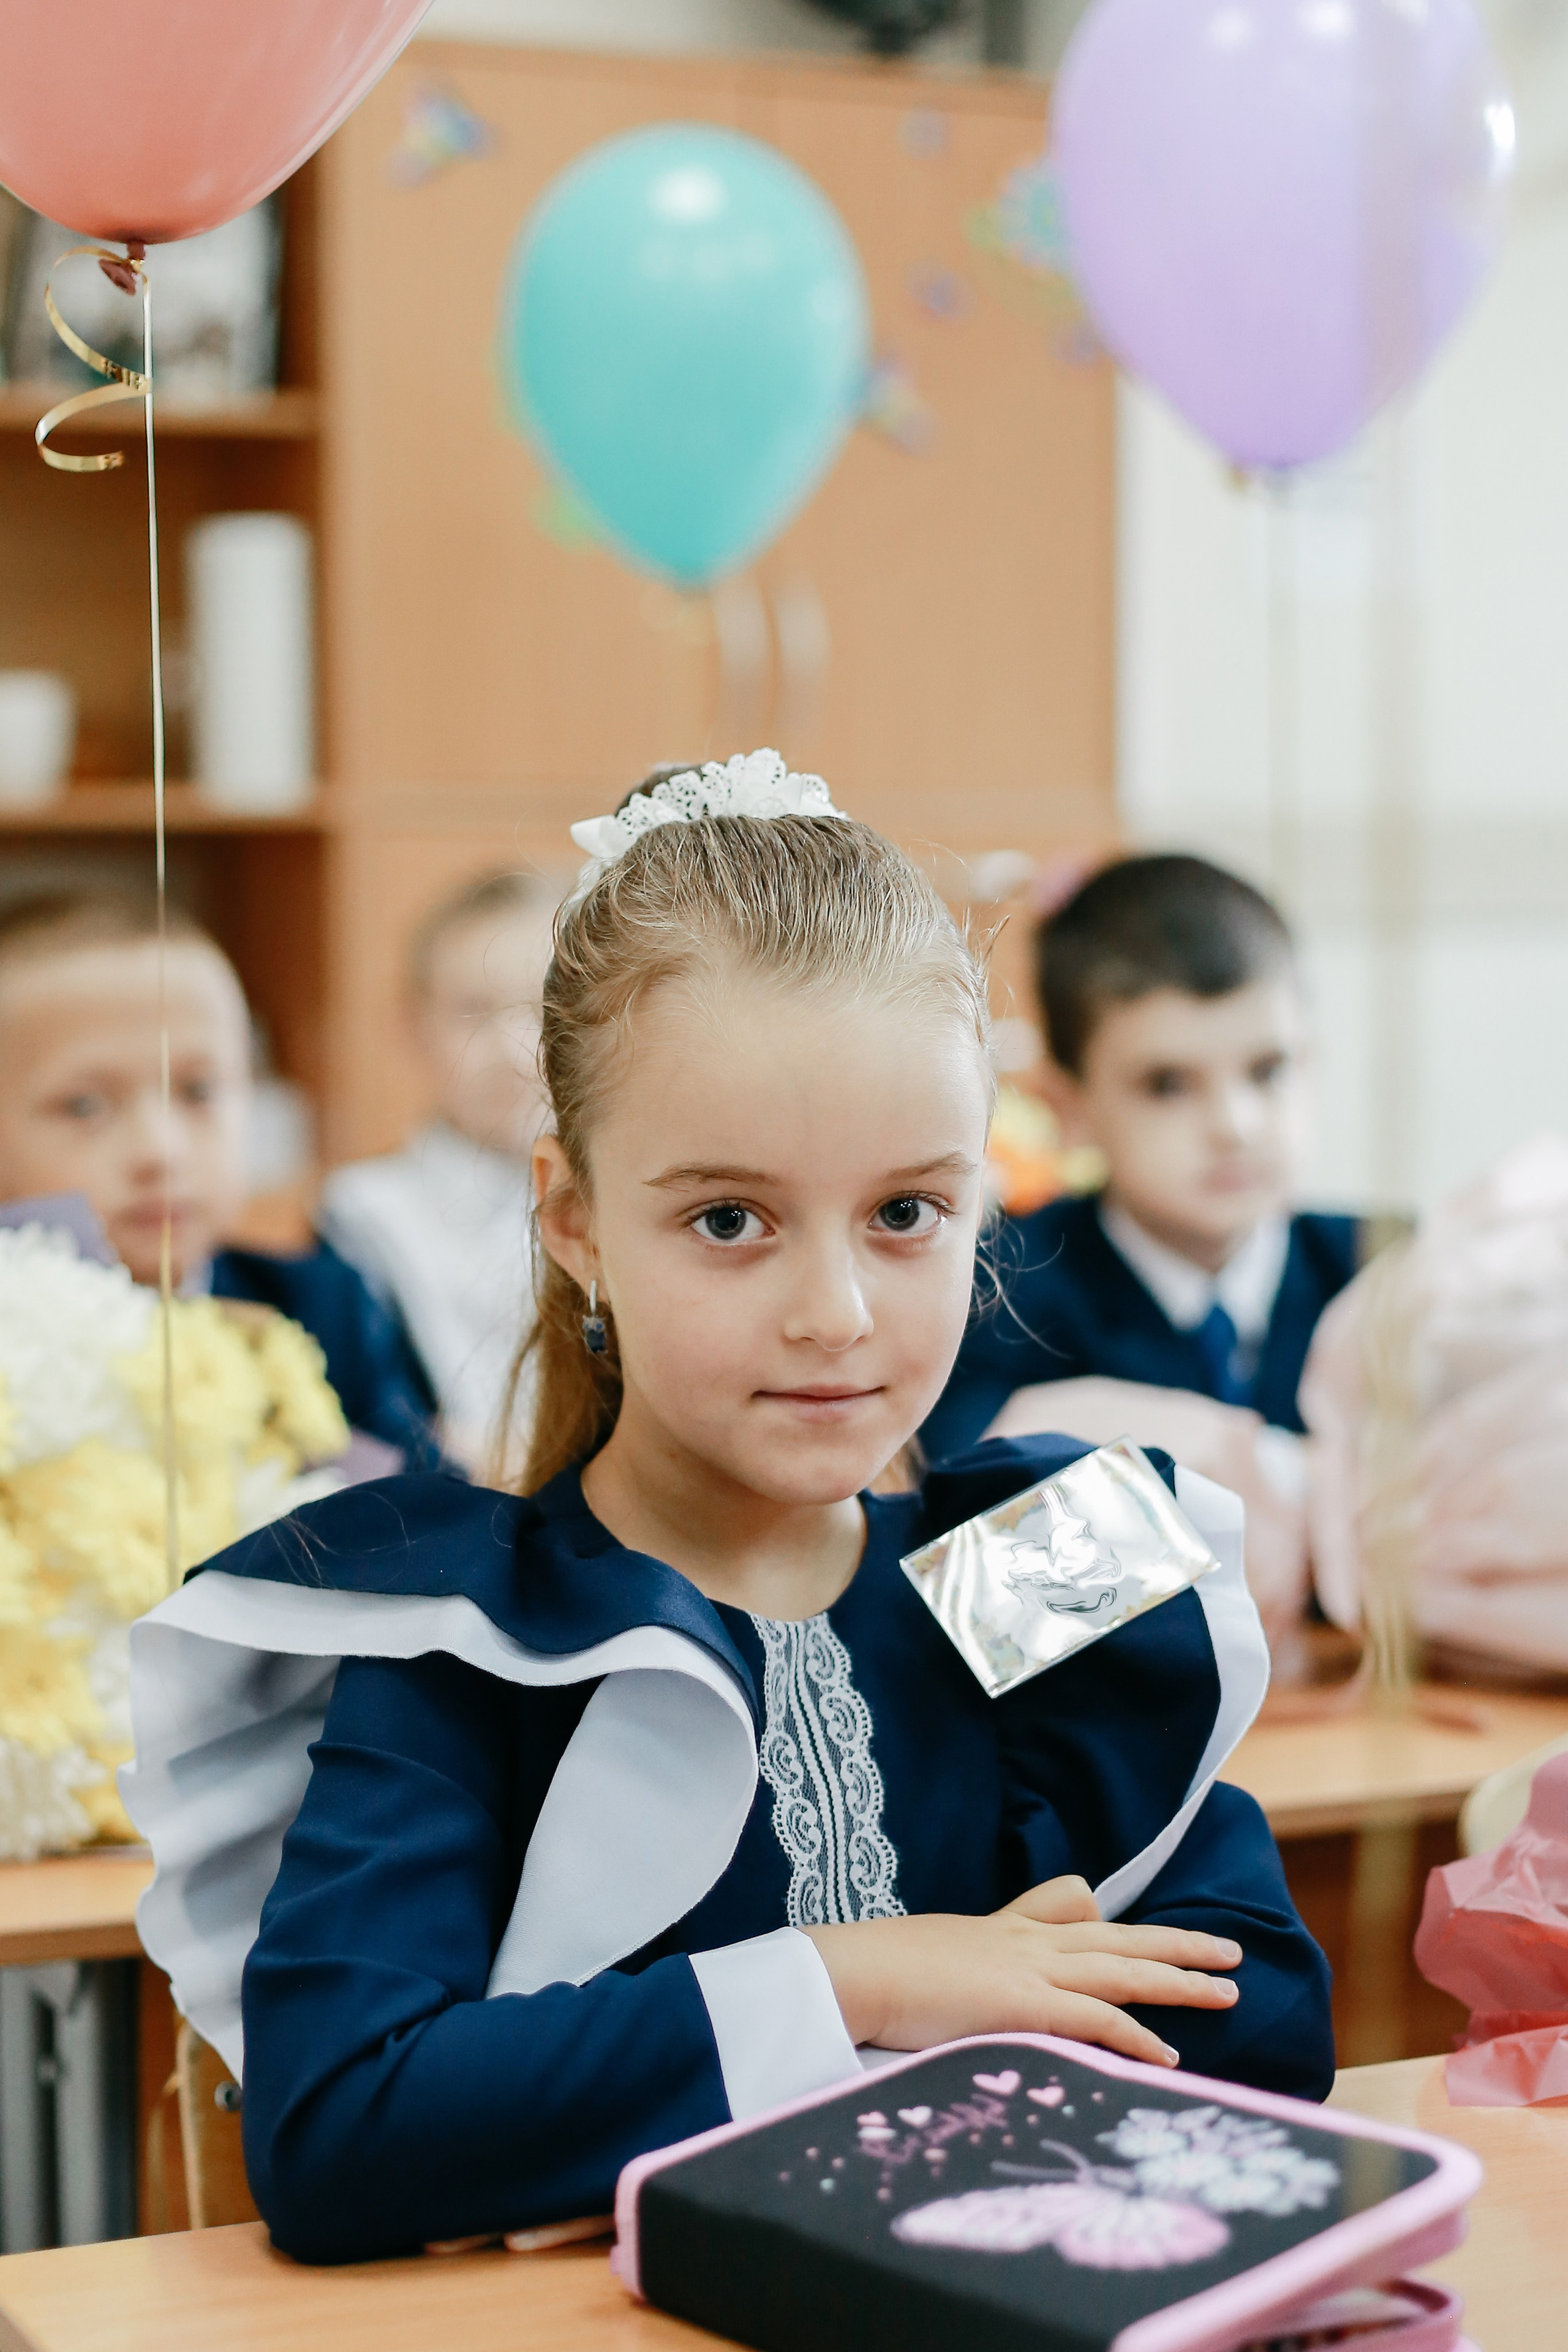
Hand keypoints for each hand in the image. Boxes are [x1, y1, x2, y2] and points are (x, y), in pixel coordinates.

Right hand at [802, 1875, 1240, 2069]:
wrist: (856, 1971)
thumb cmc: (883, 1970)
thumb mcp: (936, 1953)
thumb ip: (966, 1960)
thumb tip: (975, 1982)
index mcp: (1005, 1926)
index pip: (1074, 1909)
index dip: (1116, 1924)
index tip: (1148, 1931)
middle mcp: (1028, 1940)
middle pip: (1121, 1934)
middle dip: (1179, 1942)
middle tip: (1229, 1951)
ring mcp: (1030, 1969)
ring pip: (1124, 1968)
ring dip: (1181, 1981)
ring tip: (1228, 1991)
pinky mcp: (1025, 2005)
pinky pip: (1097, 2019)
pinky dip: (1138, 2038)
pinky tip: (1169, 2058)